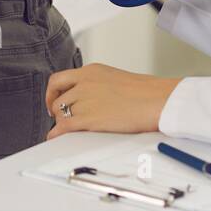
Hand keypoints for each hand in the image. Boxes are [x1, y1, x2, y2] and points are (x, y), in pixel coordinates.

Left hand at [44, 62, 181, 138]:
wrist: (157, 100)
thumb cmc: (147, 93)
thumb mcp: (117, 79)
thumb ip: (100, 86)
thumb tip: (94, 100)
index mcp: (91, 71)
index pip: (60, 79)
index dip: (53, 92)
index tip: (54, 101)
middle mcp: (84, 83)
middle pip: (58, 98)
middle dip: (56, 110)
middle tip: (59, 118)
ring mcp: (84, 99)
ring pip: (60, 113)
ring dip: (61, 123)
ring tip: (65, 132)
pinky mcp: (87, 118)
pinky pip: (63, 127)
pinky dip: (56, 134)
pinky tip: (56, 138)